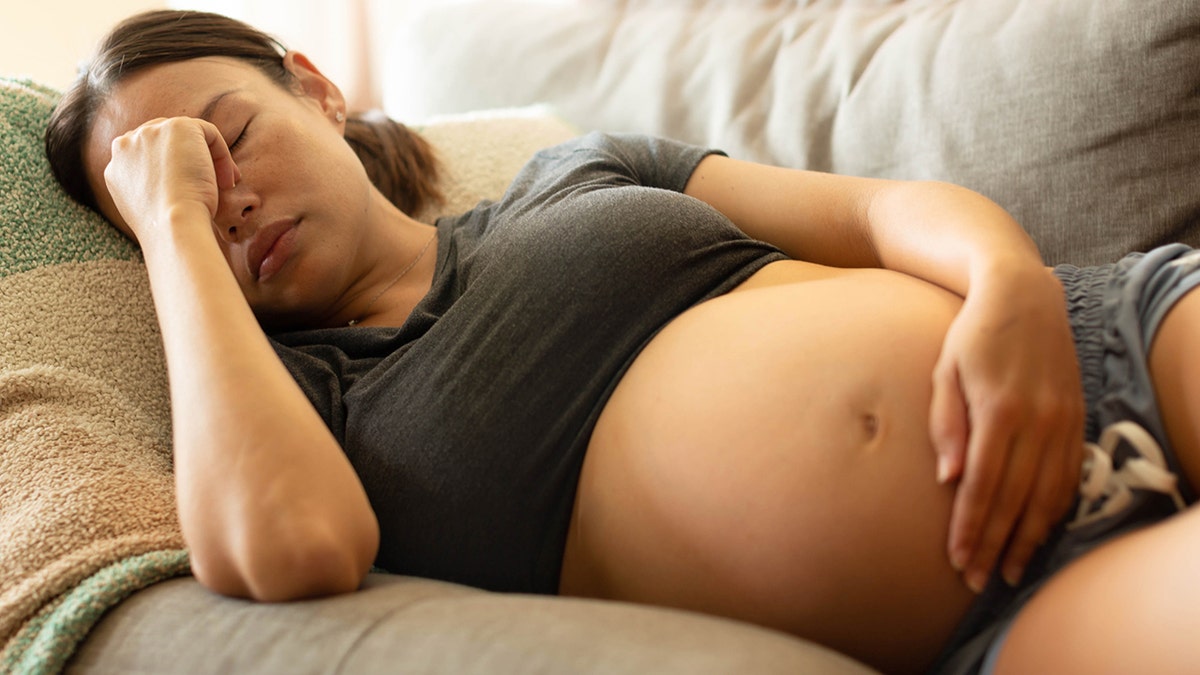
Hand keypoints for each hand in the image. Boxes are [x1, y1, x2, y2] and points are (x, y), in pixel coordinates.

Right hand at [103, 116, 239, 242]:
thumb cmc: (166, 227)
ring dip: (208, 160)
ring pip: (186, 137)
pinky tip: (227, 180)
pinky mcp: (178, 127)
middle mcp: (127, 144)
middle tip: (212, 186)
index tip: (191, 189)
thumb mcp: (147, 208)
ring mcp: (150, 133)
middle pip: (164, 141)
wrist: (172, 223)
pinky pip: (207, 132)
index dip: (173, 169)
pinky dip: (222, 154)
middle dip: (189, 160)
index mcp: (116, 166)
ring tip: (223, 186)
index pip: (146, 155)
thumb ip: (149, 188)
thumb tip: (171, 185)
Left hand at [929, 266, 1083, 592]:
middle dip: (995, 544)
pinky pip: (1068, 476)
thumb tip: (950, 478)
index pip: (984, 483)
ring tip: (1009, 572)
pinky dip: (1054, 510)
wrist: (1025, 295)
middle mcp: (1038, 419)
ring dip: (1028, 538)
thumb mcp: (946, 370)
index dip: (971, 526)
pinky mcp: (1077, 419)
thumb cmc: (973, 334)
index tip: (958, 559)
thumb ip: (946, 423)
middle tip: (978, 580)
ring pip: (1048, 495)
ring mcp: (1063, 420)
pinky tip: (1038, 534)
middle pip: (1016, 498)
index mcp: (999, 408)